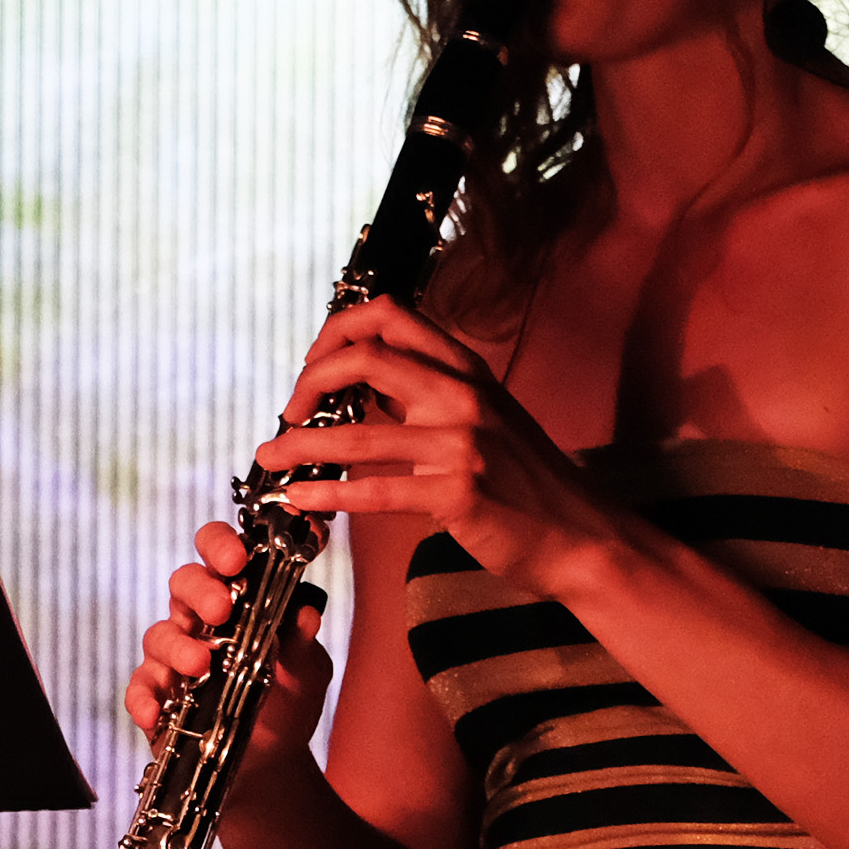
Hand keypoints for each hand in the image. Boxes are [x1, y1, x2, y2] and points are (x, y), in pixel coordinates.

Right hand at [126, 519, 332, 774]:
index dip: (221, 546)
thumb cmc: (288, 703)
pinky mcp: (157, 696)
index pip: (218, 555)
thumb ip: (302, 643)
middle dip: (201, 591)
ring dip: (178, 647)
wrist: (273, 764)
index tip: (238, 558)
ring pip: (158, 634)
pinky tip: (157, 714)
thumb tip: (306, 616)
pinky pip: (138, 689)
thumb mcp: (306, 673)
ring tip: (202, 665)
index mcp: (236, 599)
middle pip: (183, 584)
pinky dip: (144, 699)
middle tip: (222, 609)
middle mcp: (199, 620)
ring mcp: (174, 658)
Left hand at [255, 295, 629, 587]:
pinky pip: (375, 490)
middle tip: (287, 412)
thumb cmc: (528, 481)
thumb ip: (431, 395)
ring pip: (356, 434)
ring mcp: (462, 444)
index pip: (390, 315)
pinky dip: (327, 495)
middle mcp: (463, 395)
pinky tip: (300, 500)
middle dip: (308, 381)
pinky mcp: (457, 494)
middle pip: (365, 357)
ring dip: (300, 446)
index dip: (336, 331)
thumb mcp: (485, 417)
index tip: (312, 366)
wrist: (579, 534)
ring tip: (269, 458)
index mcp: (466, 370)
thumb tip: (364, 388)